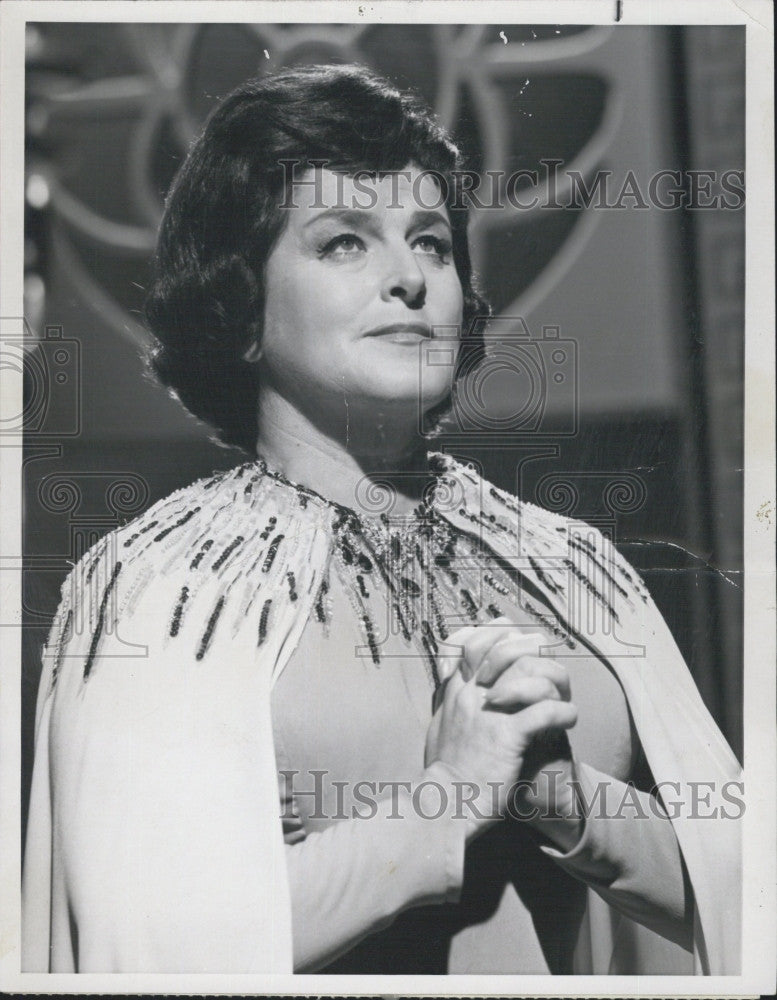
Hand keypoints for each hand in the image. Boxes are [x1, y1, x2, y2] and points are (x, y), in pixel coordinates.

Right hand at [425, 620, 577, 842]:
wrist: (445, 804)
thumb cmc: (445, 771)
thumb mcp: (438, 727)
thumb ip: (447, 703)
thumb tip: (454, 686)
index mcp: (455, 692)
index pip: (473, 642)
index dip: (497, 634)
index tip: (517, 638)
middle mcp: (470, 694)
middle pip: (504, 648)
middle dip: (531, 648)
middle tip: (548, 660)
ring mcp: (489, 713)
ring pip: (528, 671)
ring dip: (553, 681)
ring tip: (563, 696)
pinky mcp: (508, 735)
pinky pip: (545, 710)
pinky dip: (563, 713)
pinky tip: (569, 721)